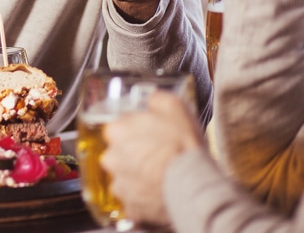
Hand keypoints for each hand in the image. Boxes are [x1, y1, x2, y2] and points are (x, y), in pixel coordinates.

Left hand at [100, 91, 203, 228]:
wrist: (194, 183)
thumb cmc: (183, 147)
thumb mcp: (174, 107)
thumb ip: (156, 100)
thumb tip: (152, 99)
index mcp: (117, 131)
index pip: (117, 127)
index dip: (133, 131)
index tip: (145, 135)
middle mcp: (112, 158)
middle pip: (118, 152)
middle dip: (133, 154)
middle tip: (154, 155)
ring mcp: (119, 184)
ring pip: (124, 177)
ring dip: (137, 176)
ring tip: (158, 175)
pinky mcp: (130, 206)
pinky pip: (133, 199)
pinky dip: (144, 197)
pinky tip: (159, 191)